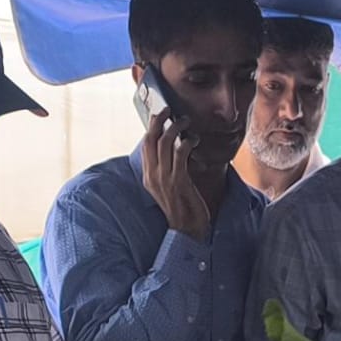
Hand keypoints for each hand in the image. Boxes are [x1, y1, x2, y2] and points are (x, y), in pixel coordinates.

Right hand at [141, 108, 210, 240]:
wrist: (187, 230)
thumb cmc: (182, 208)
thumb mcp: (169, 187)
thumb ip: (168, 170)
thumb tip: (175, 149)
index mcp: (148, 176)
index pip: (145, 145)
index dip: (151, 127)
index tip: (160, 115)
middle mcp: (152, 176)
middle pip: (151, 139)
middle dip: (159, 120)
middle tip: (170, 109)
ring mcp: (164, 178)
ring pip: (164, 142)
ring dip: (176, 126)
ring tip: (186, 121)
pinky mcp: (178, 181)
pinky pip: (180, 153)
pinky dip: (188, 141)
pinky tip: (195, 139)